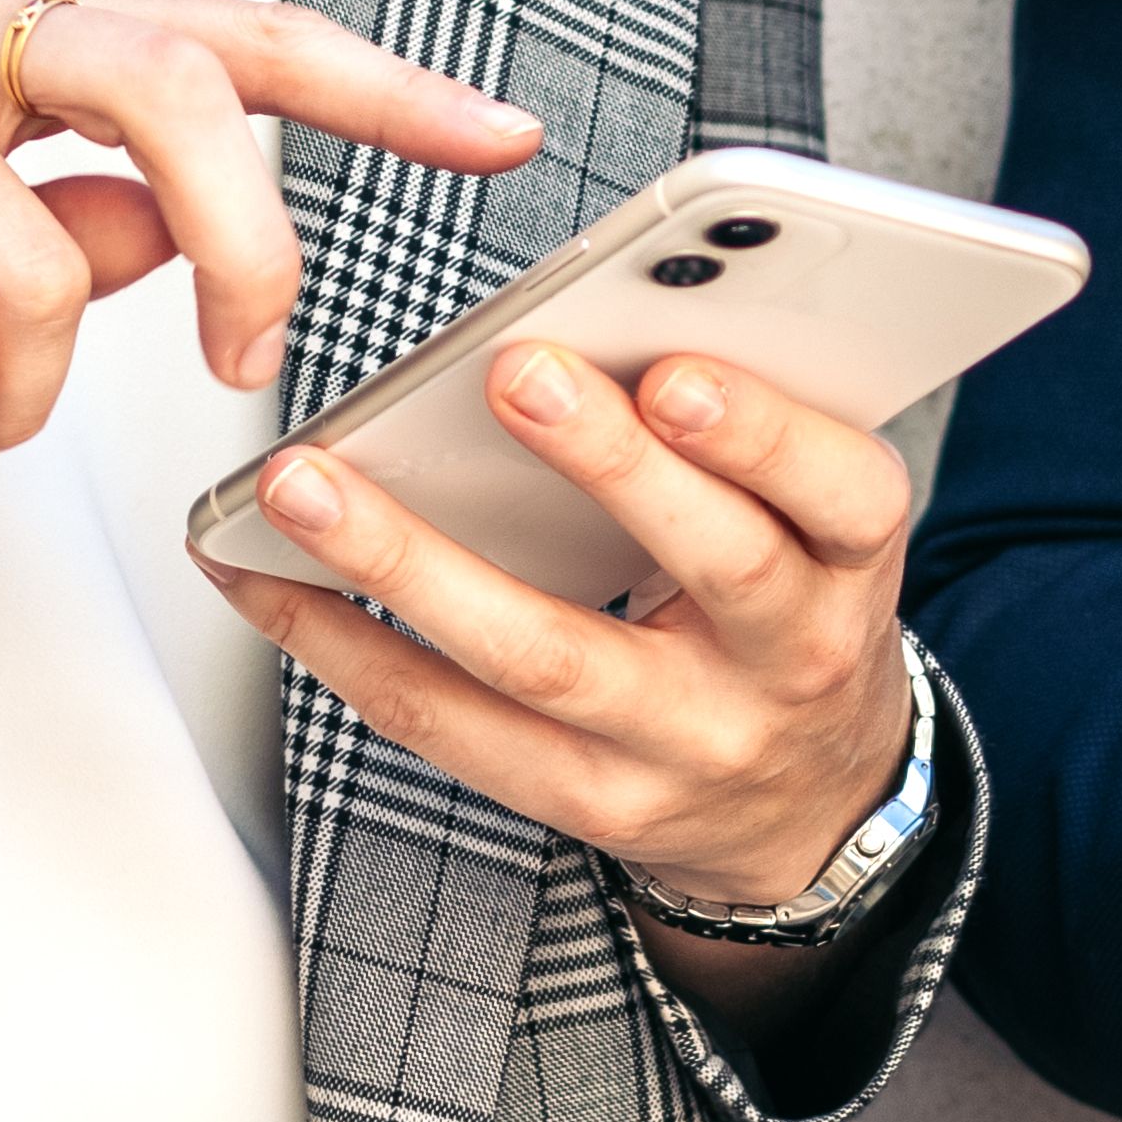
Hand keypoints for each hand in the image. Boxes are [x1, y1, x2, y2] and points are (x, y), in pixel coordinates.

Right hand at [0, 0, 542, 537]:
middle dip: (250, 250)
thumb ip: (84, 216)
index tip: (503, 133)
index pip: (237, 31)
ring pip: (47, 259)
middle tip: (248, 364)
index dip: (382, 85)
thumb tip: (188, 244)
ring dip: (31, 390)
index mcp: (16, 14)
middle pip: (182, 93)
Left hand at [202, 345, 919, 1016]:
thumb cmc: (784, 613)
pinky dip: (345, 647)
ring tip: (306, 486)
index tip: (675, 371)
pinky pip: (451, 728)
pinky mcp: (589, 805)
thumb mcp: (812, 517)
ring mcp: (684, 748)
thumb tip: (594, 315)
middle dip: (609, 464)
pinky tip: (270, 581)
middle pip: (709, 566)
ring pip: (545, 658)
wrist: (807, 806)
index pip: (841, 492)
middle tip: (512, 373)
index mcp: (851, 564)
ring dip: (411, 564)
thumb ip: (736, 426)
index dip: (761, 434)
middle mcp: (786, 661)